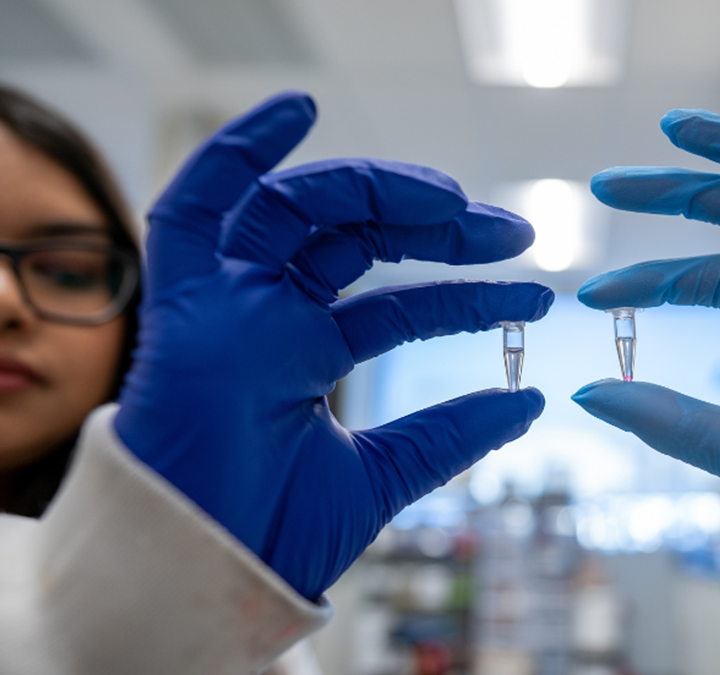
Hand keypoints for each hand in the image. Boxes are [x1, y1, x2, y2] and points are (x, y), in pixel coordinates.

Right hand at [115, 92, 551, 598]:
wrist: (206, 575)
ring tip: (452, 200)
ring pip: (296, 210)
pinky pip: (192, 208)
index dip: (467, 296)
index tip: (535, 297)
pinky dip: (236, 154)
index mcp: (307, 356)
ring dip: (376, 188)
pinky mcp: (184, 305)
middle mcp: (269, 320)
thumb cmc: (275, 533)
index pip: (397, 304)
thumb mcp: (383, 473)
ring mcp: (228, 307)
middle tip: (514, 233)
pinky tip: (296, 111)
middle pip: (354, 238)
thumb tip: (530, 401)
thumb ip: (450, 434)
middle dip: (437, 225)